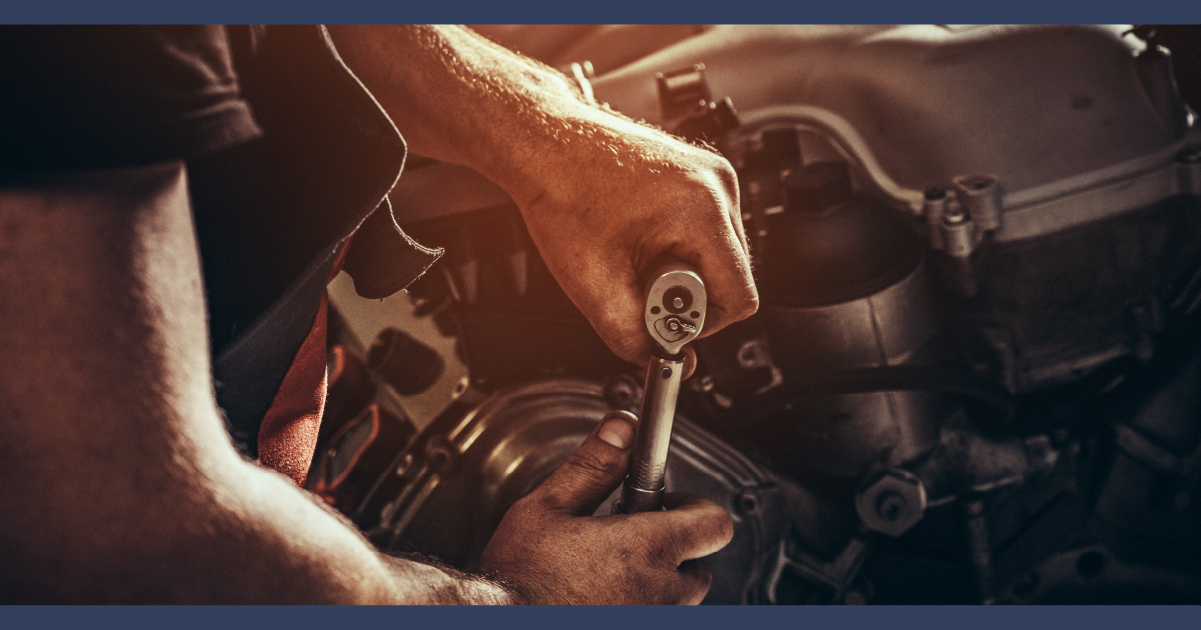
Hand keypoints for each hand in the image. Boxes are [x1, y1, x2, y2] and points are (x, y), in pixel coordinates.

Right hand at [478, 411, 733, 604]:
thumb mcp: (548, 508)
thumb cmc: (517, 579)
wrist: (492, 624)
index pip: (715, 524)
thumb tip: (620, 431)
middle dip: (674, 551)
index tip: (668, 504)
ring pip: (677, 601)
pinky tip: (600, 596)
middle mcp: (659, 595)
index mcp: (646, 550)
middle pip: (699, 568)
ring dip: (657, 584)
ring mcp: (650, 621)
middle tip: (633, 538)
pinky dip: (637, 606)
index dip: (696, 509)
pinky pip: (653, 617)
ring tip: (611, 572)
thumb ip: (593, 467)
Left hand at [516, 113, 757, 369]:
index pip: (741, 298)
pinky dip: (678, 247)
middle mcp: (719, 186)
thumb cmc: (562, 193)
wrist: (544, 144)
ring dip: (682, 271)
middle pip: (733, 277)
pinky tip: (641, 239)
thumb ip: (634, 338)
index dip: (701, 324)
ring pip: (721, 256)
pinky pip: (706, 232)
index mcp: (704, 209)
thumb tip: (671, 362)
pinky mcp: (698, 176)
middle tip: (639, 282)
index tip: (663, 317)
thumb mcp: (594, 286)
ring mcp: (712, 176)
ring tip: (635, 254)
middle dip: (687, 295)